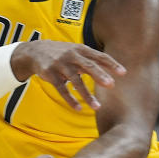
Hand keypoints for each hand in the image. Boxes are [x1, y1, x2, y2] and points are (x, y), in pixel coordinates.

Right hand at [10, 40, 125, 110]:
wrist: (35, 51)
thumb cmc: (62, 53)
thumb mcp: (76, 51)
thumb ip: (93, 59)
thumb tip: (114, 70)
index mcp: (81, 49)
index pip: (99, 56)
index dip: (111, 64)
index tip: (123, 73)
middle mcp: (71, 55)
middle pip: (88, 66)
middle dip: (100, 75)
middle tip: (111, 85)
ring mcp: (60, 65)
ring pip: (75, 80)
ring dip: (86, 94)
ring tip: (97, 107)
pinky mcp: (51, 75)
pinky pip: (62, 89)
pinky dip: (70, 99)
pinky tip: (78, 108)